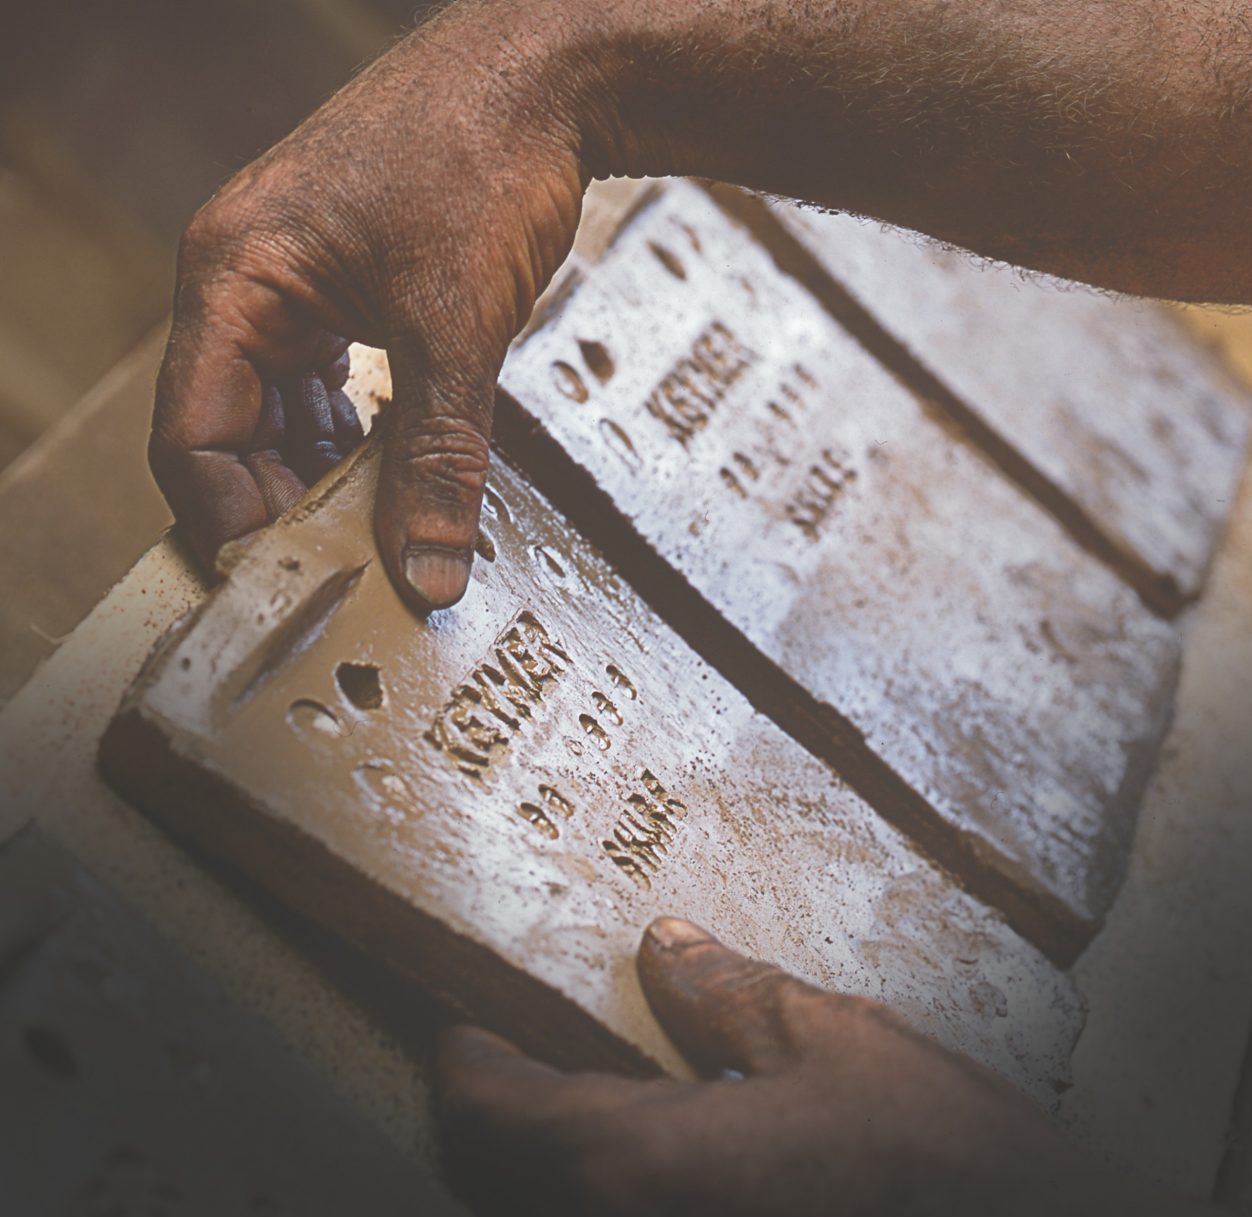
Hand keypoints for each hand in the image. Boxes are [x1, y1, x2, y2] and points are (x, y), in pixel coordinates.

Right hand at [150, 3, 602, 609]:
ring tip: (375, 544)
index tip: (292, 587)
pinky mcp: (338, 293)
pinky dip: (352, 447)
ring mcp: (289, 288)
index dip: (234, 524)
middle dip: (284, 512)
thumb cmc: (481, 157)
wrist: (543, 77)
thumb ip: (439, 461)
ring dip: (321, 486)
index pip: (191, 438)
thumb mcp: (457, 329)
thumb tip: (428, 573)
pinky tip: (392, 485)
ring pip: (276, 421)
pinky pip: (321, 392)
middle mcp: (244, 284)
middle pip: (228, 438)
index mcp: (233, 279)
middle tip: (345, 579)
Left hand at [436, 918, 1097, 1216]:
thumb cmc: (943, 1165)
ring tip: (603, 1106)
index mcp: (636, 1169)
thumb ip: (727, 991)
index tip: (462, 1028)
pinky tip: (684, 1183)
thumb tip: (665, 946)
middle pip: (507, 1184)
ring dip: (558, 1173)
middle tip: (530, 1055)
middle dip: (503, 1117)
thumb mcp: (832, 1040)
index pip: (489, 1115)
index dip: (463, 1063)